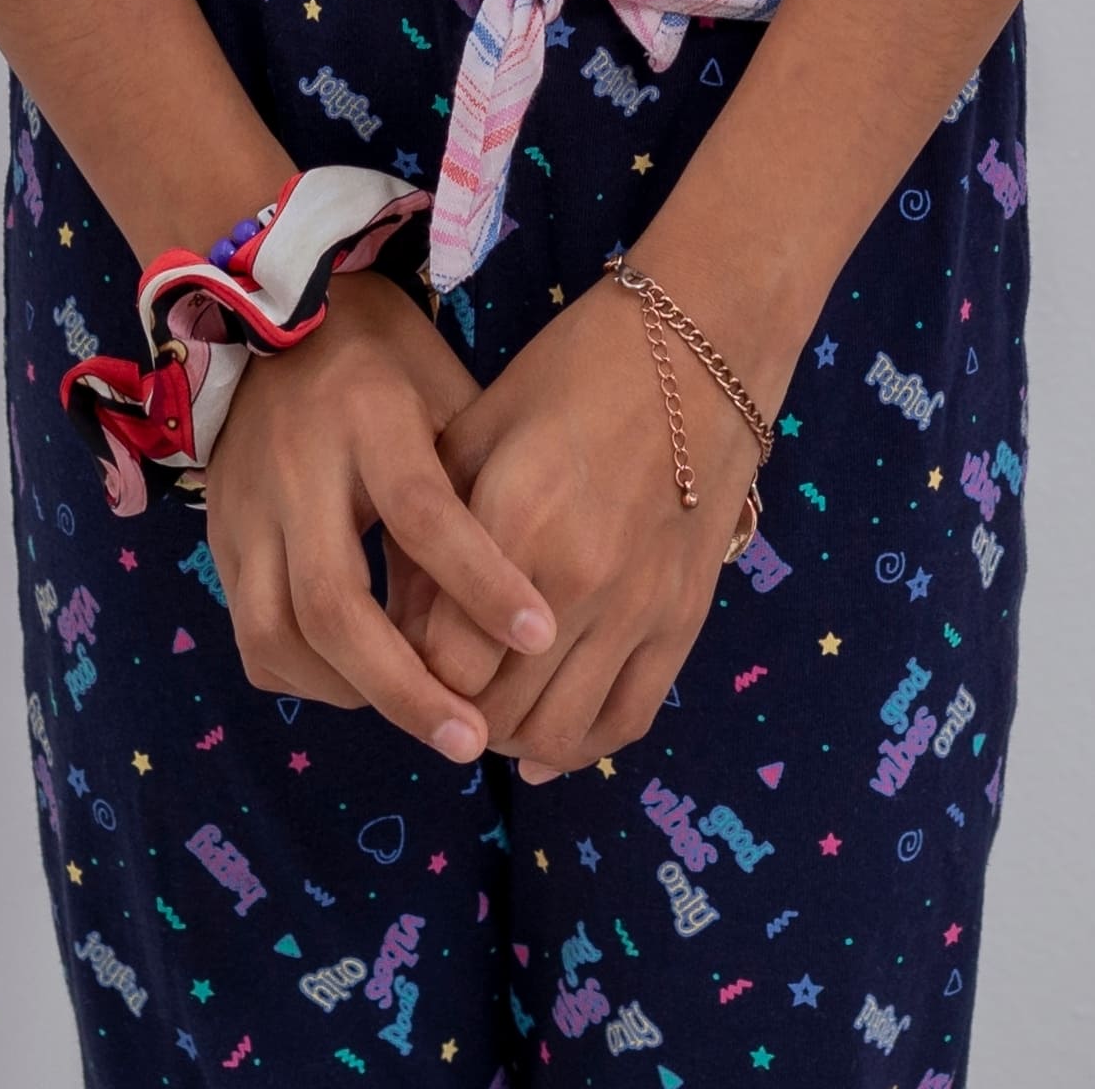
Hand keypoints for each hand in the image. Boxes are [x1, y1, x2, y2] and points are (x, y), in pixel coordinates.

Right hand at [199, 286, 554, 759]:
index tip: (542, 635)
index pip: (422, 513)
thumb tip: (528, 581)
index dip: (482, 580)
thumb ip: (473, 476)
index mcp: (367, 417)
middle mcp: (295, 469)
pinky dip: (305, 678)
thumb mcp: (442, 389)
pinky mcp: (219, 541)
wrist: (266, 317)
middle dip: (406, 686)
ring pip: (279, 634)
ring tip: (422, 716)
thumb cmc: (385, 360)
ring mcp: (245, 509)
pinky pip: (252, 637)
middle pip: (335, 603)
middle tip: (470, 739)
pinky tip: (359, 686)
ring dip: (353, 693)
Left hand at [410, 279, 767, 781]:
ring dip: (511, 739)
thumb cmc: (572, 373)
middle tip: (434, 693)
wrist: (698, 347)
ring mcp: (639, 608)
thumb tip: (400, 628)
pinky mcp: (684, 620)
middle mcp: (579, 581)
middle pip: (494, 711)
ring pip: (557, 734)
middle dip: (453, 715)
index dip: (408, 676)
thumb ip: (432, 533)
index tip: (396, 661)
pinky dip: (582, 746)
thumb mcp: (476, 433)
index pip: (442, 663)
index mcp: (516, 525)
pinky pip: (628, 719)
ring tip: (490, 710)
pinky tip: (547, 739)